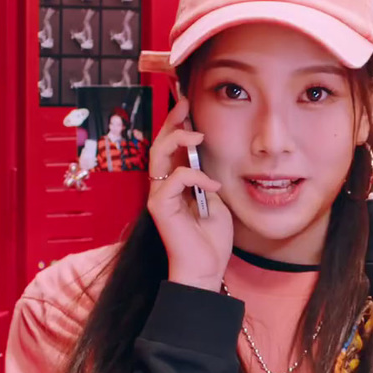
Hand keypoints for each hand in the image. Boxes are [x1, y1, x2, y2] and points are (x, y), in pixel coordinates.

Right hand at [148, 94, 233, 290]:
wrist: (206, 268)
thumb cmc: (211, 238)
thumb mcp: (215, 198)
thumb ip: (206, 177)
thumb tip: (206, 155)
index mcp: (175, 183)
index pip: (170, 147)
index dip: (176, 124)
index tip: (187, 104)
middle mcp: (162, 186)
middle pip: (159, 145)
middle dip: (171, 121)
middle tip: (184, 104)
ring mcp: (158, 196)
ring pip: (158, 156)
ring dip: (177, 139)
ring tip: (197, 134)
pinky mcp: (159, 208)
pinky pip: (173, 180)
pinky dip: (195, 176)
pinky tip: (212, 185)